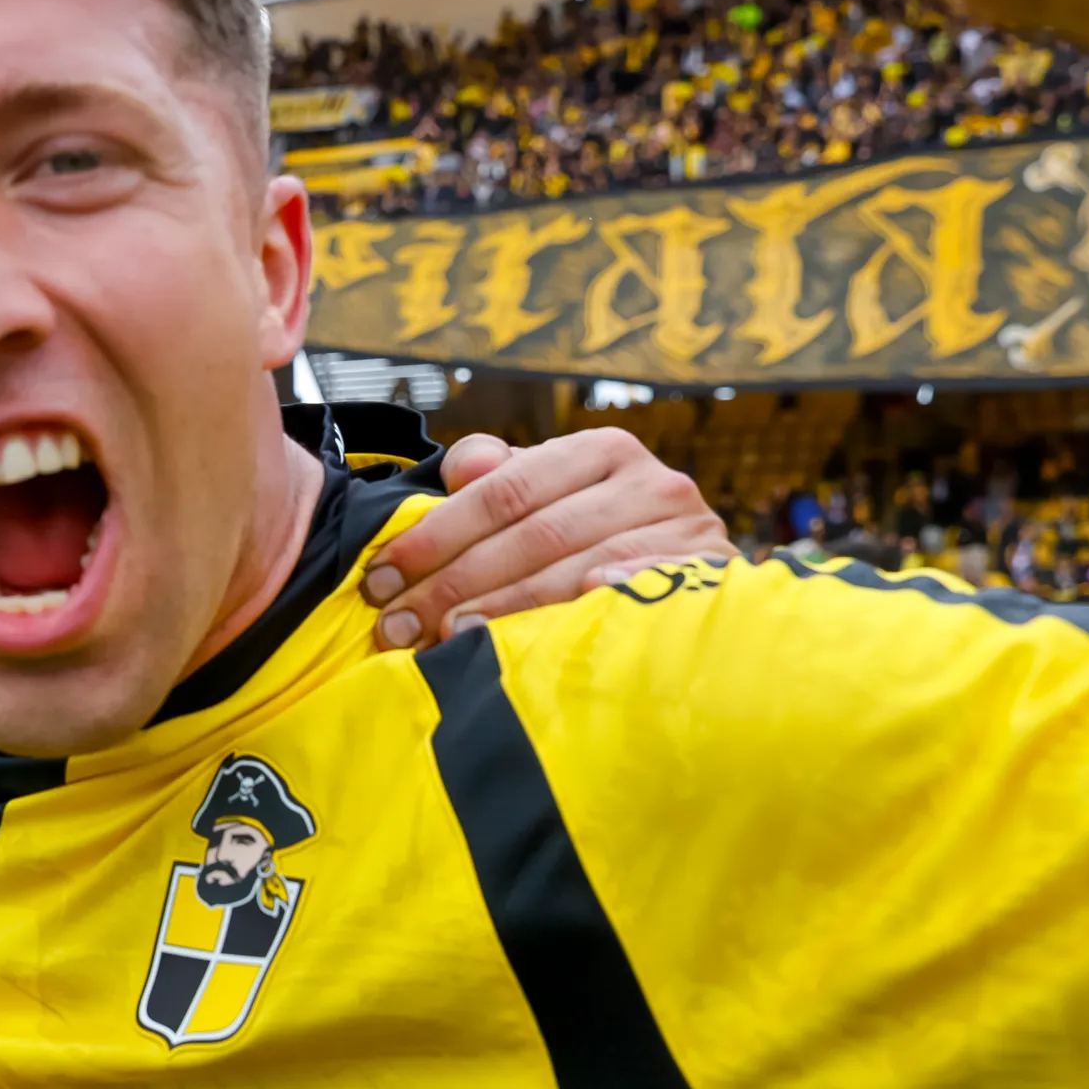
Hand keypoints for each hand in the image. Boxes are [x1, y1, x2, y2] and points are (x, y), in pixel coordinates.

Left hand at [361, 428, 729, 648]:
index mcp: (599, 450)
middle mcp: (648, 480)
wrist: (699, 576)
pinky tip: (555, 627)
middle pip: (533, 534)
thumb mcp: (549, 496)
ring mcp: (684, 529)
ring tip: (447, 637)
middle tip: (399, 623)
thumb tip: (458, 469)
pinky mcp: (707, 577)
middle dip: (456, 582)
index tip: (380, 575)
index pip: (504, 490)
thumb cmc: (601, 535)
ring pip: (574, 569)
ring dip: (505, 607)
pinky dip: (596, 604)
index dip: (436, 533)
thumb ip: (498, 479)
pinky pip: (638, 594)